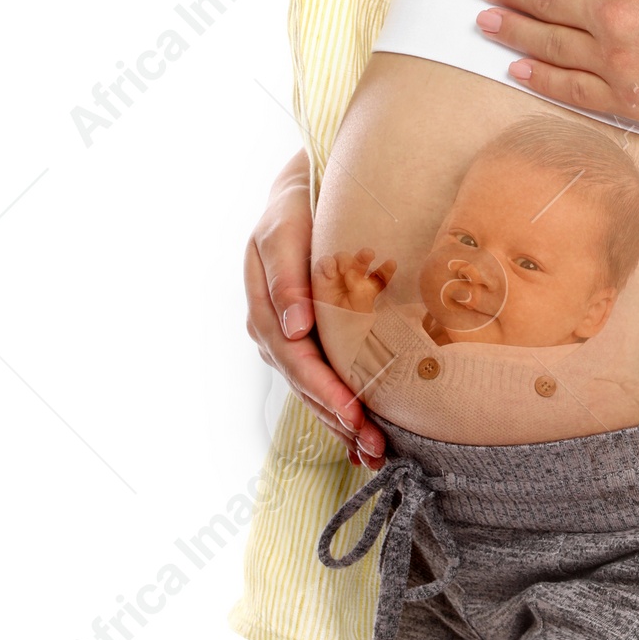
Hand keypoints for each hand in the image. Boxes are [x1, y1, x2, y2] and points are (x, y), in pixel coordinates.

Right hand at [244, 148, 386, 467]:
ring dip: (341, 423)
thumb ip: (286, 274)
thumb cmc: (299, 201)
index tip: (354, 411)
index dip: (323, 389)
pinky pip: (322, 379)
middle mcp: (273, 328)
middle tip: (374, 445)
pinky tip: (360, 438)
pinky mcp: (308, 338)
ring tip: (373, 453)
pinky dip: (340, 409)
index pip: (295, 359)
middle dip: (338, 417)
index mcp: (265, 306)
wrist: (308, 186)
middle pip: (305, 383)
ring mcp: (288, 336)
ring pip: (313, 389)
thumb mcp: (285, 225)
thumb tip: (292, 329)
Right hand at [311, 247, 395, 313]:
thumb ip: (359, 291)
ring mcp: (338, 274)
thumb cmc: (348, 319)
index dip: (385, 269)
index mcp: (368, 285)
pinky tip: (331, 274)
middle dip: (365, 255)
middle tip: (369, 254)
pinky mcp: (323, 274)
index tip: (392, 264)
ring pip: (343, 257)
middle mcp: (354, 276)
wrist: (328, 326)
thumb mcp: (359, 308)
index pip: (379, 275)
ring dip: (345, 260)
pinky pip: (326, 262)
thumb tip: (351, 273)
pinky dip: (328, 264)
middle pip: (361, 261)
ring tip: (344, 271)